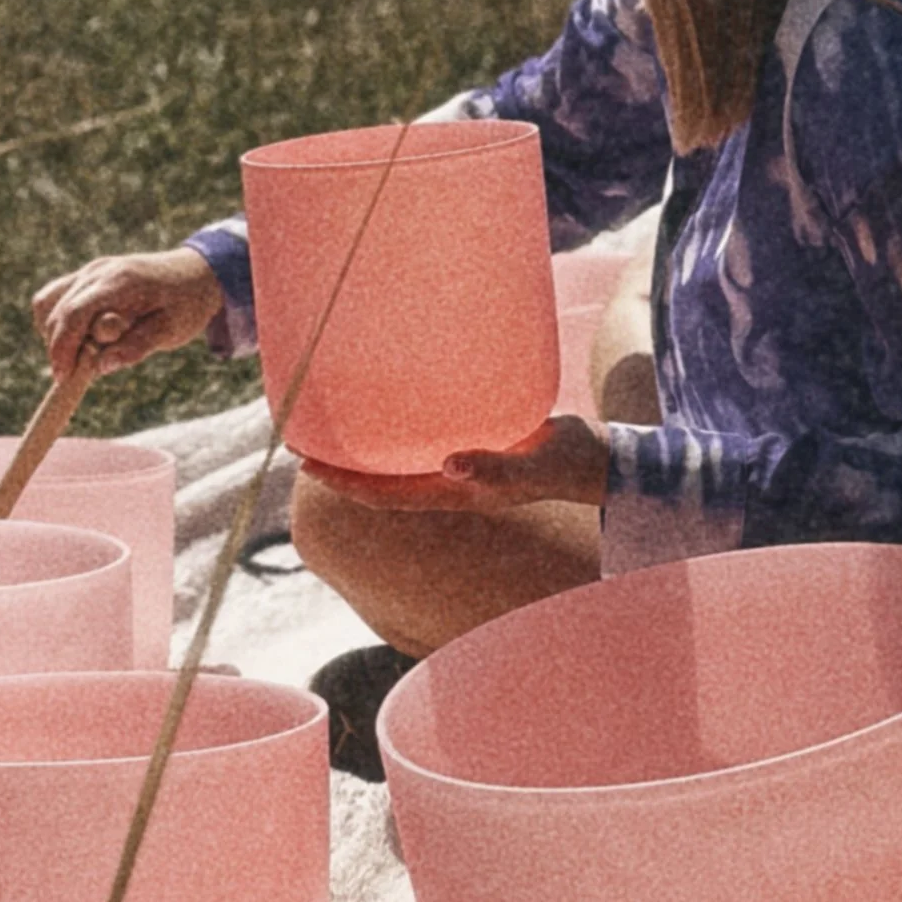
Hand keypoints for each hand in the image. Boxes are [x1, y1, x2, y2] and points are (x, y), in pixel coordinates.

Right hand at [32, 247, 220, 382]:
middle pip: (56, 310)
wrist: (195, 273)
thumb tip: (100, 367)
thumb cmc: (186, 305)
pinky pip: (54, 297)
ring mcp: (89, 270)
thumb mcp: (171, 331)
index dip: (63, 348)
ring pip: (46, 302)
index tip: (63, 378)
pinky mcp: (86, 275)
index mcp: (120, 283)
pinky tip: (79, 339)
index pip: (74, 313)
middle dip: (59, 347)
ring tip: (83, 353)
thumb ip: (136, 347)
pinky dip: (57, 321)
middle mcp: (98, 271)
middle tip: (74, 375)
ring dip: (54, 333)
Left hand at [298, 413, 610, 511]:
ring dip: (361, 448)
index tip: (305, 462)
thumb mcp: (539, 464)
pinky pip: (421, 442)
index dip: (343, 483)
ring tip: (327, 421)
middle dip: (338, 464)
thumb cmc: (574, 463)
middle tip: (298, 433)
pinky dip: (394, 430)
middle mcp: (451, 483)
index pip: (385, 495)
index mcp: (458, 492)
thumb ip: (500, 468)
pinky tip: (385, 406)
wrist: (603, 462)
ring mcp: (461, 468)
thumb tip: (450, 466)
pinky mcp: (474, 445)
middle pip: (379, 481)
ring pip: (397, 463)